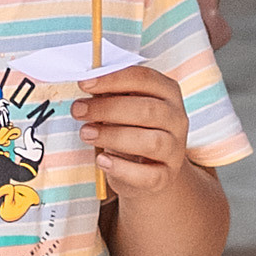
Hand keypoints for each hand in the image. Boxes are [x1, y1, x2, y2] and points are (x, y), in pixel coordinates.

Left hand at [75, 56, 189, 199]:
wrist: (149, 170)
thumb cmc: (132, 130)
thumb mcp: (124, 107)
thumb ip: (111, 94)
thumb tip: (86, 84)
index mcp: (168, 92)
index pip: (144, 79)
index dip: (112, 80)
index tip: (84, 84)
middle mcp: (177, 118)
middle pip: (147, 110)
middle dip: (107, 109)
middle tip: (78, 111)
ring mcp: (175, 149)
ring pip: (151, 142)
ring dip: (113, 136)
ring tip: (85, 133)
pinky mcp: (167, 176)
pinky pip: (148, 175)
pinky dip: (122, 168)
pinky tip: (102, 160)